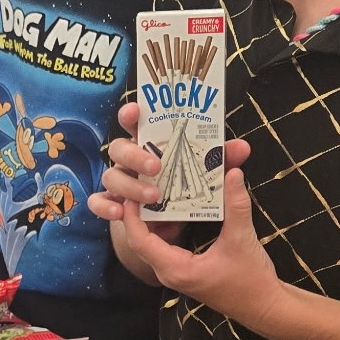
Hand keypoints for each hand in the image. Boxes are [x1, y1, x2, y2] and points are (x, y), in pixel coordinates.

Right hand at [90, 102, 252, 226]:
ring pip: (110, 176)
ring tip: (153, 196)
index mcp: (148, 144)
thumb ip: (220, 160)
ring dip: (130, 185)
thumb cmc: (183, 191)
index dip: (131, 114)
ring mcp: (118, 183)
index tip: (138, 110)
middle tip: (156, 165)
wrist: (167, 229)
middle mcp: (129, 161)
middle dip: (135, 154)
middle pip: (118, 148)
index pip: (135, 123)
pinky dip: (105, 206)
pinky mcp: (112, 206)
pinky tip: (119, 213)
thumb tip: (241, 147)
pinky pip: (98, 203)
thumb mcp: (206, 174)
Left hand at [117, 162, 288, 337]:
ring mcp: (177, 271)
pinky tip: (174, 206)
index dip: (131, 215)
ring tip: (153, 189)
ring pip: (154, 242)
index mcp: (176, 268)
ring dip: (152, 218)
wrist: (265, 307)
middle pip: (141, 240)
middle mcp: (170, 272)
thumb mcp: (243, 239)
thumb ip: (236, 205)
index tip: (132, 190)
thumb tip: (233, 172)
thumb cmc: (251, 281)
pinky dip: (167, 226)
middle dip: (139, 212)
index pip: (139, 241)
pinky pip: (166, 245)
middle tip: (142, 183)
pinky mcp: (186, 269)